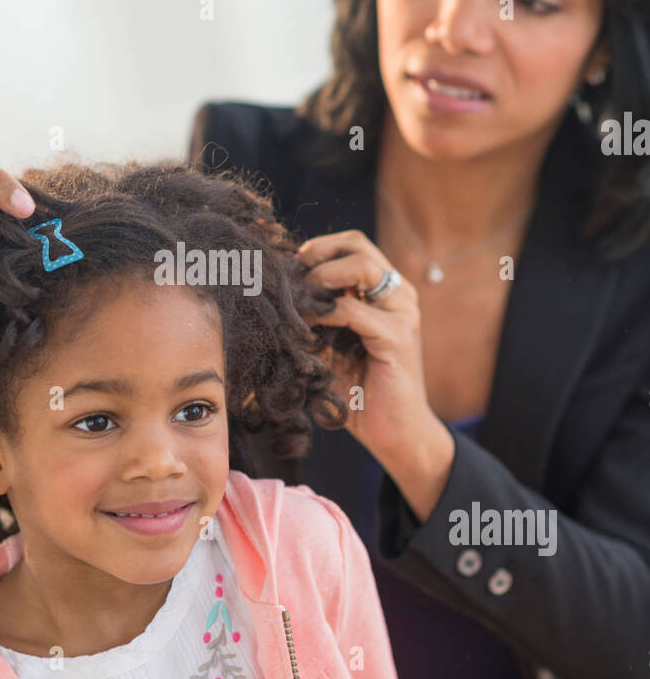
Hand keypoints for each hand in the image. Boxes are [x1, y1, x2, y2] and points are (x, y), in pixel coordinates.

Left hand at [296, 228, 441, 466]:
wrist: (394, 433)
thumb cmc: (360, 391)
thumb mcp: (332, 346)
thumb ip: (316, 318)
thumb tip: (275, 296)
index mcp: (386, 292)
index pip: (352, 245)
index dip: (317, 250)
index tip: (289, 271)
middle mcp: (399, 295)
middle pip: (356, 244)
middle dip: (316, 255)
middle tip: (290, 280)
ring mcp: (402, 313)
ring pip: (360, 266)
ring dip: (320, 278)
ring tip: (298, 302)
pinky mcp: (396, 338)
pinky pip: (353, 310)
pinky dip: (323, 314)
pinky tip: (305, 330)